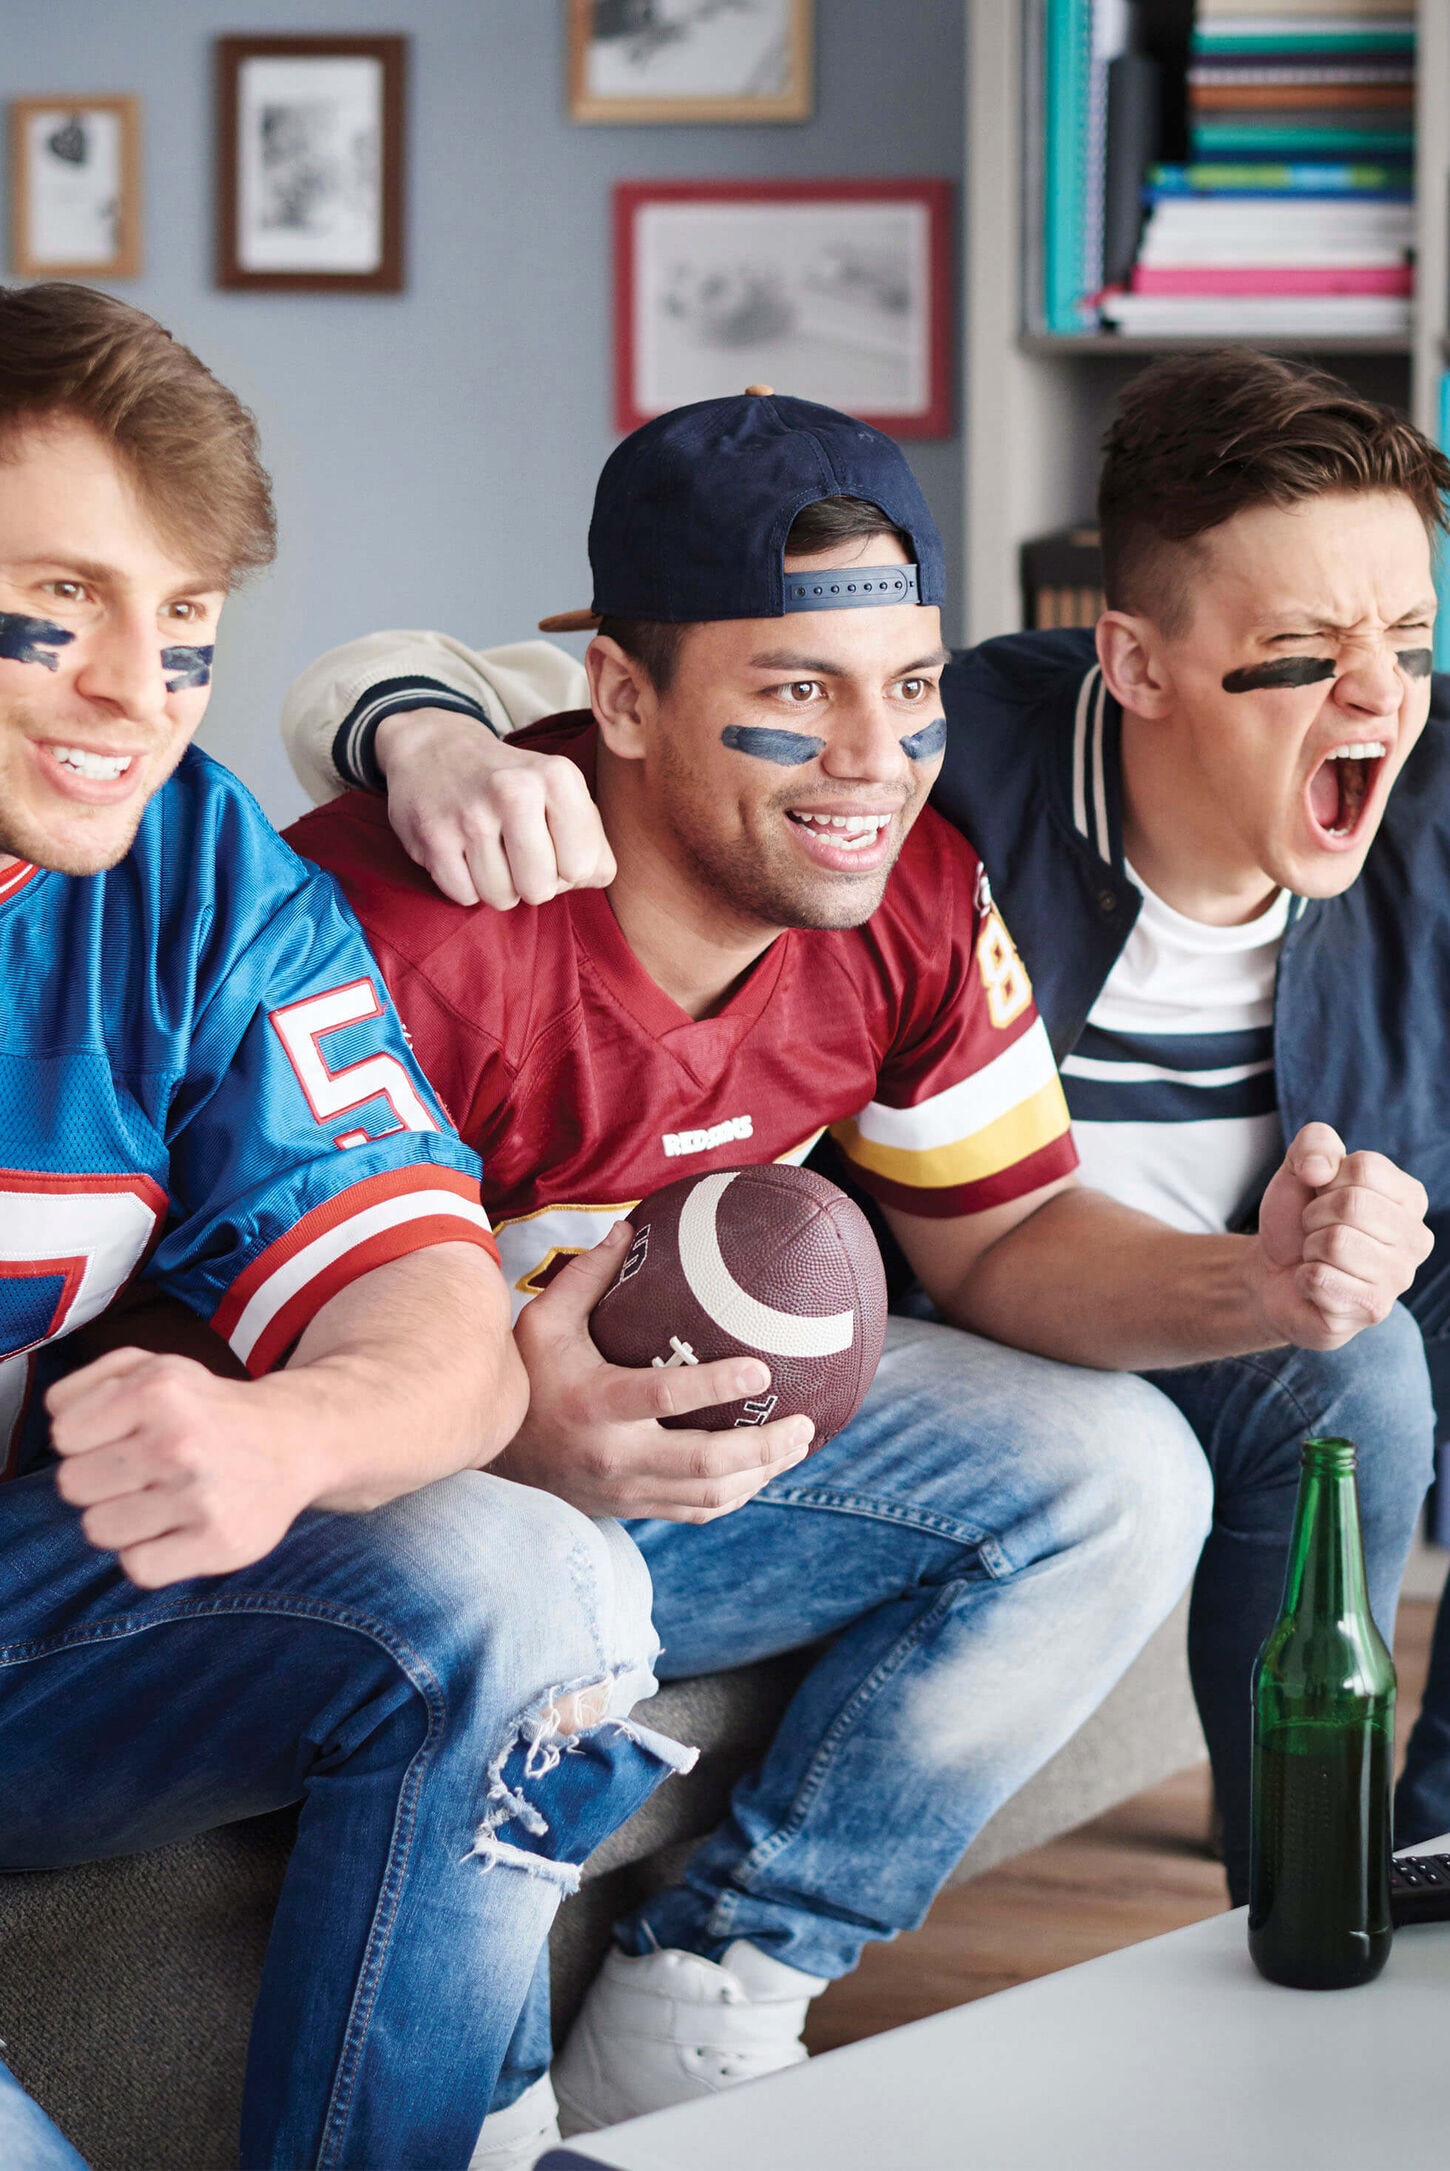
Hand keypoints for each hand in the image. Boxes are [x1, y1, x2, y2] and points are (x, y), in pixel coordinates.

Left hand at [47, 1348, 315, 1587]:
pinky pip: (137, 1568)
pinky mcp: (219, 1543)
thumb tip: (57, 1421)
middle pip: (73, 1485)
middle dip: (100, 1480)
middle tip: (141, 1471)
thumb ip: (91, 1380)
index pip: (63, 1435)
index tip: (120, 1436)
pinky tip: (173, 1530)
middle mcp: (179, 1441)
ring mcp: (200, 1496)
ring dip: (121, 1519)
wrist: (295, 1440)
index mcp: (158, 1388)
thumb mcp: (154, 1365)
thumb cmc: (206, 1407)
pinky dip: (148, 1555)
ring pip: (98, 1530)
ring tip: (158, 1500)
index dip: (86, 1438)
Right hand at [374, 707, 615, 908]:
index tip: (553, 844)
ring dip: (498, 886)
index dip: (570, 867)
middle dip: (533, 883)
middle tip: (518, 852)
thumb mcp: (560, 793)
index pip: (586, 866)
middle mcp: (514, 791)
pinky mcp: (434, 838)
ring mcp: (470, 816)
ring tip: (490, 851)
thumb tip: (596, 878)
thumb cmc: (510, 784)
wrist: (433, 750)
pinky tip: (463, 853)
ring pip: (502, 898)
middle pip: (541, 889)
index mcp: (557, 777)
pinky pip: (465, 896)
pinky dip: (466, 885)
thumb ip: (592, 839)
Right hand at [502, 1223, 814, 1520]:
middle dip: (764, 1447)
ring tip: (798, 1446)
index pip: (665, 1397)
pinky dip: (735, 1497)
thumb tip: (629, 1228)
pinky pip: (695, 1512)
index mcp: (598, 1404)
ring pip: (708, 1495)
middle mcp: (616, 1454)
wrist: (496, 1454)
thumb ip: (587, 1277)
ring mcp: (626, 1489)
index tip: (762, 1370)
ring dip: (761, 1474)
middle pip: (704, 1462)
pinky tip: (761, 1474)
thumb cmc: (525, 1376)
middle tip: (804, 1422)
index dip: (717, 1385)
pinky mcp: (631, 1508)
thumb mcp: (543, 1321)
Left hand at [1249, 1123, 1431, 1349]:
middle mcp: (1416, 1239)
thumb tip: (1321, 1169)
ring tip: (1318, 1256)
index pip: (1365, 1168)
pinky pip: (1321, 1279)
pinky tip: (1315, 1284)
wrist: (1271, 1270)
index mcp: (1410, 1198)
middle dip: (1315, 1215)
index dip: (1325, 1179)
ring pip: (1336, 1242)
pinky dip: (1304, 1278)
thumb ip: (1315, 1143)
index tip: (1323, 1196)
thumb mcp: (1299, 1168)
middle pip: (1352, 1205)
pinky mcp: (1373, 1310)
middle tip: (1315, 1231)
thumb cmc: (1297, 1218)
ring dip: (1310, 1248)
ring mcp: (1399, 1279)